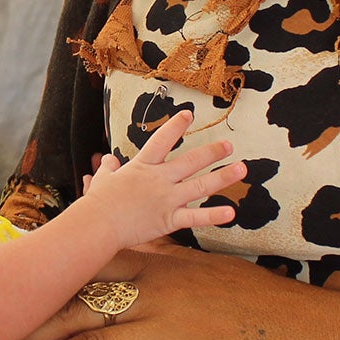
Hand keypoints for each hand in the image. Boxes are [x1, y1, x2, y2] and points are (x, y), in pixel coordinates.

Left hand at [0, 246, 339, 339]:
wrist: (336, 339)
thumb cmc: (274, 312)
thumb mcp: (213, 277)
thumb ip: (165, 267)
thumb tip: (126, 261)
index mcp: (163, 266)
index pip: (81, 276)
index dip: (33, 298)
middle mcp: (161, 293)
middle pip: (71, 312)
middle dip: (18, 335)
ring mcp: (176, 332)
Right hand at [82, 108, 245, 244]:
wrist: (97, 224)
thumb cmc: (98, 203)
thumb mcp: (102, 179)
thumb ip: (108, 168)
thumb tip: (108, 159)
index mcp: (143, 166)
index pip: (162, 140)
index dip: (176, 126)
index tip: (189, 114)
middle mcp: (159, 179)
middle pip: (191, 161)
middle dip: (212, 152)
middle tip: (229, 145)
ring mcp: (167, 199)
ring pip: (201, 185)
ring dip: (223, 176)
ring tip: (242, 168)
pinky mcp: (169, 219)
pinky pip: (196, 218)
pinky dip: (214, 215)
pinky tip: (232, 212)